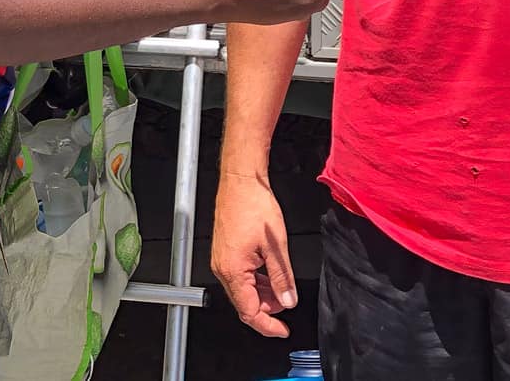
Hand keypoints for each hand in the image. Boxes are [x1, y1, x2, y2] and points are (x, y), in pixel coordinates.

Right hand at [212, 171, 296, 336]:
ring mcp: (221, 260)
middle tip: (287, 301)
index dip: (268, 325)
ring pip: (243, 290)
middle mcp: (222, 268)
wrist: (240, 180)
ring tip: (281, 287)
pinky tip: (269, 273)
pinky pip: (240, 276)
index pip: (249, 312)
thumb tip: (288, 300)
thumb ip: (282, 277)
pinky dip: (256, 281)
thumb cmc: (253, 204)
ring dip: (262, 294)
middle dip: (267, 309)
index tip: (283, 330)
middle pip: (244, 303)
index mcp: (233, 271)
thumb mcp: (276, 245)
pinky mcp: (224, 252)